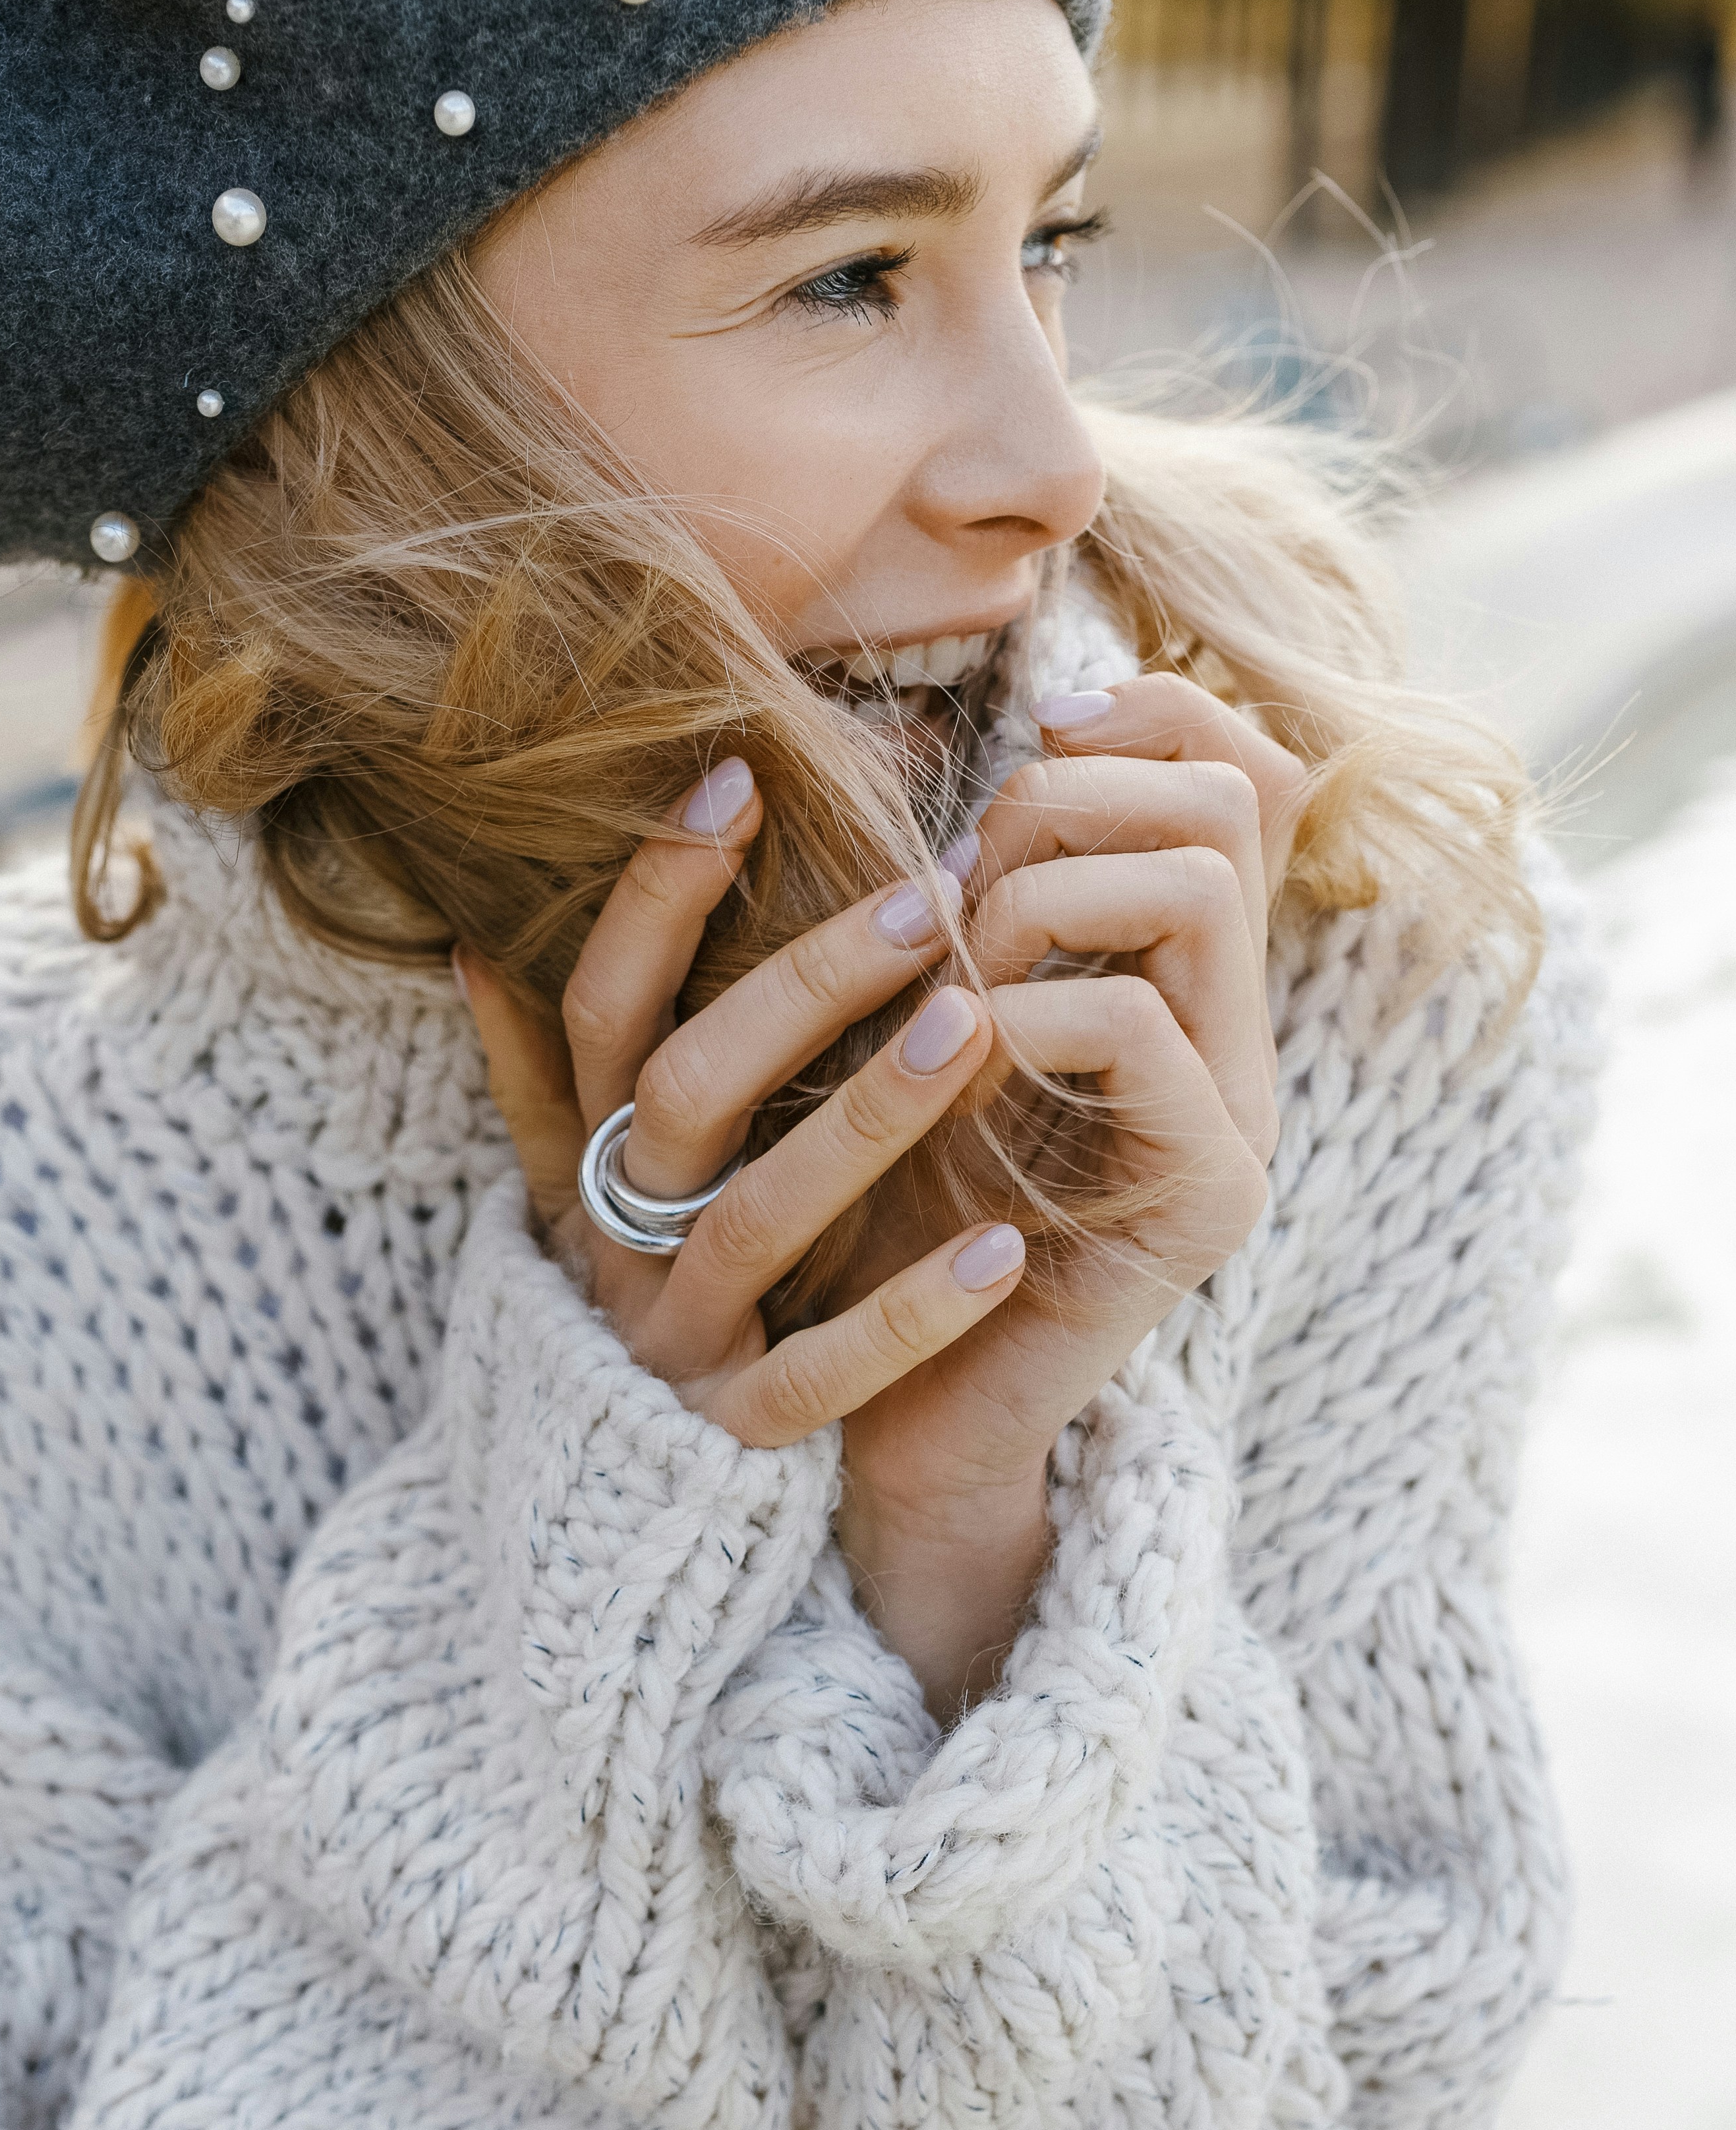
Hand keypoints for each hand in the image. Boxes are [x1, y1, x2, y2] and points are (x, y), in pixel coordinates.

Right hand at [455, 759, 1029, 1454]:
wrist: (604, 1523)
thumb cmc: (627, 1309)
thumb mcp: (565, 1196)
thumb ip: (535, 1078)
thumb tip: (474, 938)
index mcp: (586, 1164)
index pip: (604, 1008)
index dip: (657, 896)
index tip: (741, 777)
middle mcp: (616, 1244)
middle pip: (684, 1094)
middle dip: (797, 988)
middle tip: (920, 895)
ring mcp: (674, 1341)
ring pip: (755, 1220)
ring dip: (864, 1120)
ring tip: (972, 1027)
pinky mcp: (734, 1438)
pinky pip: (819, 1375)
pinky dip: (908, 1316)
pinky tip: (1001, 1250)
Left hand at [834, 673, 1304, 1704]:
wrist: (903, 1417)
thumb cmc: (886, 1215)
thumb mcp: (917, 1026)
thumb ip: (963, 902)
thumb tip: (948, 741)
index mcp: (1188, 982)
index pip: (1243, 767)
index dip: (1141, 711)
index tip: (1020, 736)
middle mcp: (1239, 1036)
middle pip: (1227, 802)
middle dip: (1062, 810)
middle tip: (954, 901)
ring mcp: (1238, 1118)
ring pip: (1190, 891)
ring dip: (1035, 906)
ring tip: (946, 992)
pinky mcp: (1204, 1200)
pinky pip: (1134, 1030)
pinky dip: (1019, 1019)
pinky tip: (951, 1070)